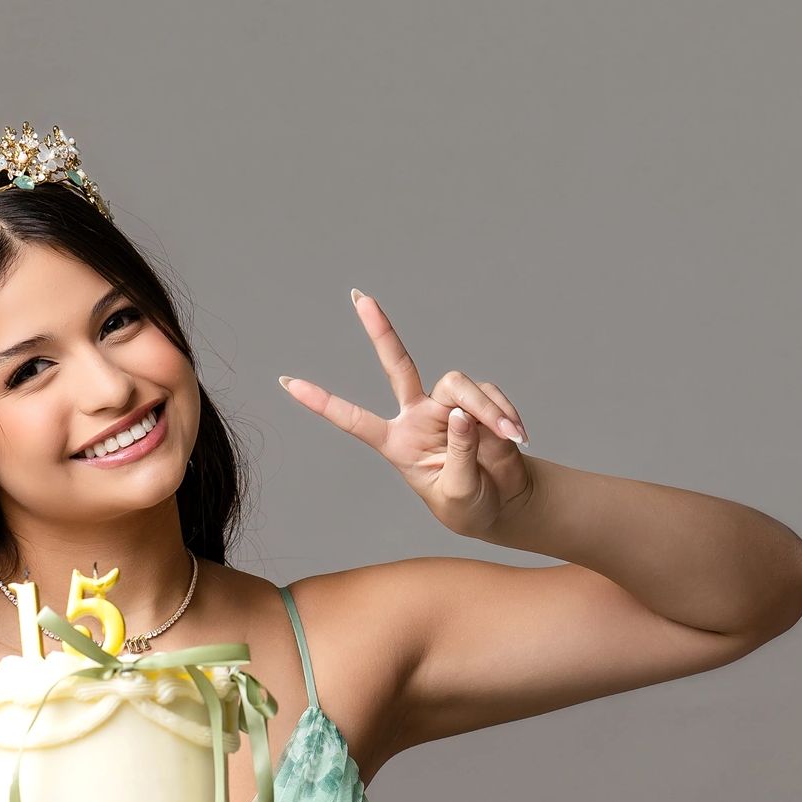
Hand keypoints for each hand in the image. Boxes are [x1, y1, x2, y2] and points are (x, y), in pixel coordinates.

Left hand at [279, 291, 535, 540]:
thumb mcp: (458, 490)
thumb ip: (459, 453)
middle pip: (397, 365)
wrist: (504, 502)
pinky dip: (504, 413)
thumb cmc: (470, 505)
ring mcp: (447, 406)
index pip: (353, 420)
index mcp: (396, 444)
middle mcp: (417, 417)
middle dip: (380, 330)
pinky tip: (516, 435)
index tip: (285, 382)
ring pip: (460, 385)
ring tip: (507, 435)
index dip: (321, 403)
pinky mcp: (478, 402)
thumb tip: (460, 411)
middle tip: (359, 296)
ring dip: (486, 408)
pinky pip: (490, 396)